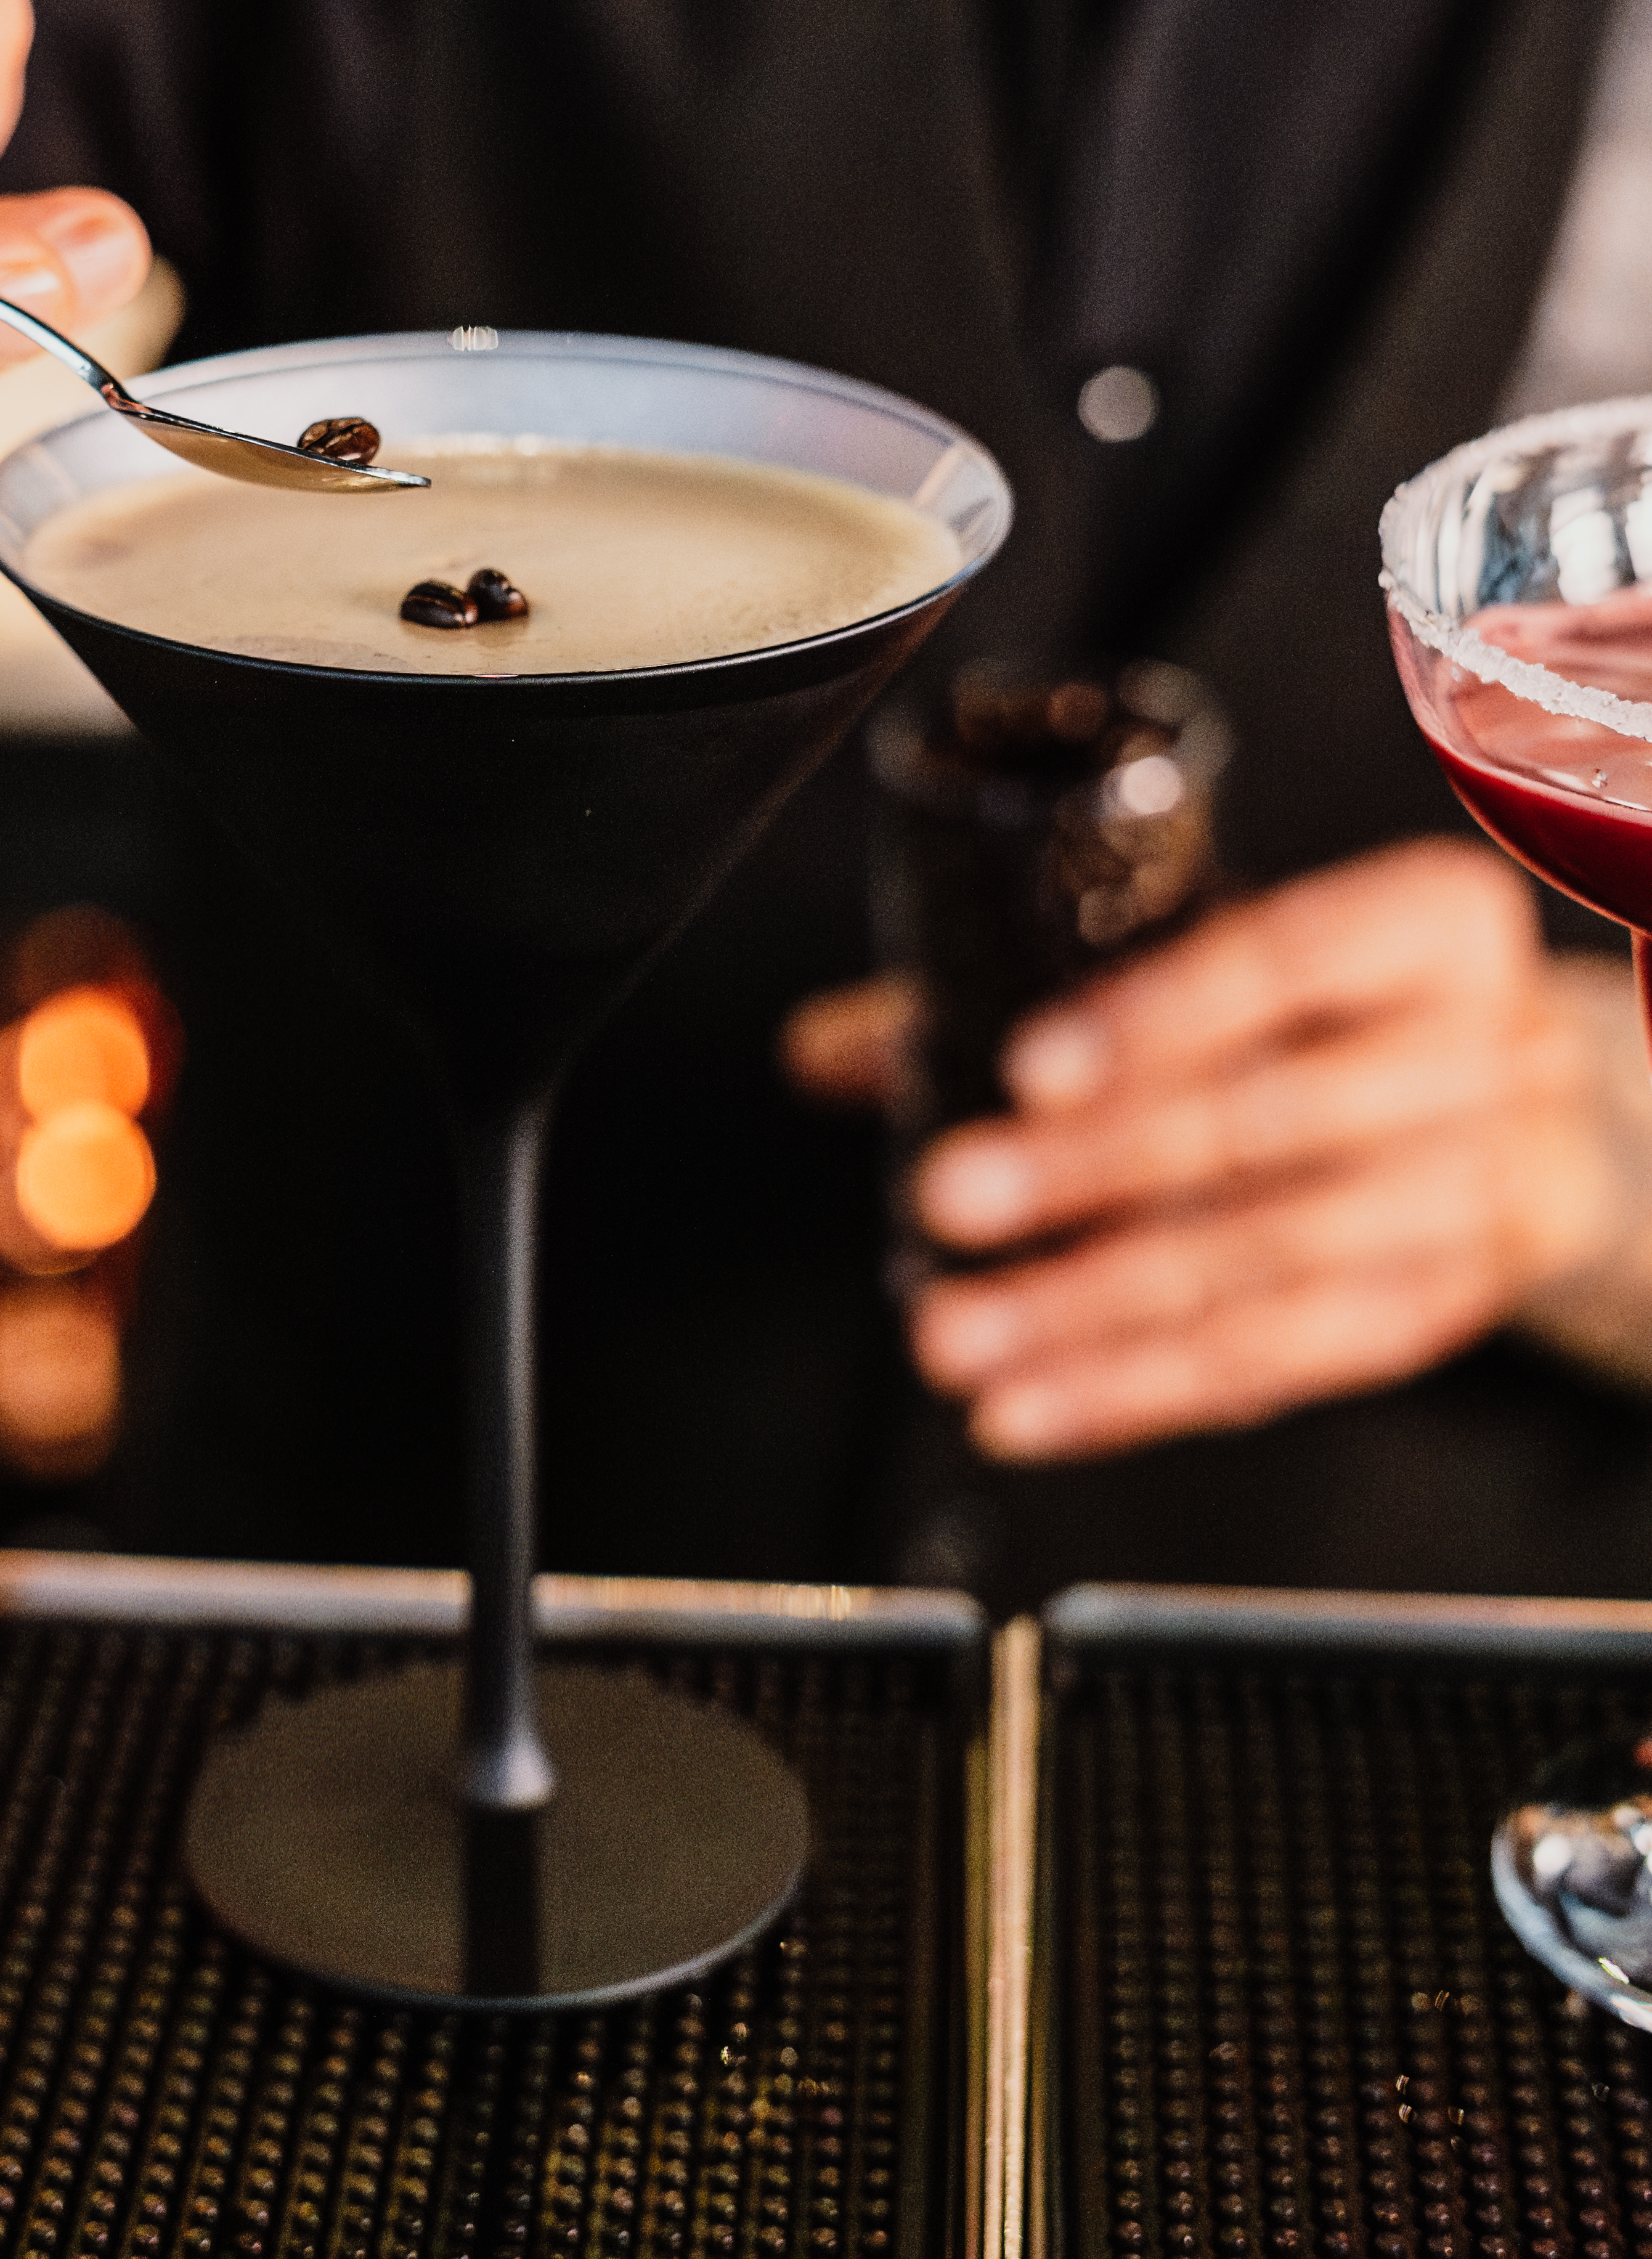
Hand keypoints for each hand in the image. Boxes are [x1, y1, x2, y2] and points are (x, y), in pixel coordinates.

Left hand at [783, 842, 1651, 1458]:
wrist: (1502, 1100)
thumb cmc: (1334, 1011)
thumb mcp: (1220, 957)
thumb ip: (1032, 982)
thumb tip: (827, 1048)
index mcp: (1432, 925)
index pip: (1288, 959)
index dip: (1156, 1018)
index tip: (1028, 1066)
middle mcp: (1490, 1053)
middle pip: (1272, 1123)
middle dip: (1093, 1173)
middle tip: (955, 1202)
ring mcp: (1489, 1193)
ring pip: (1271, 1265)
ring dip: (1094, 1312)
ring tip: (959, 1336)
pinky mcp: (1443, 1311)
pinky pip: (1284, 1364)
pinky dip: (1142, 1391)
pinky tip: (1035, 1405)